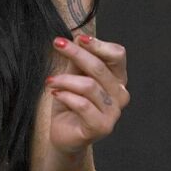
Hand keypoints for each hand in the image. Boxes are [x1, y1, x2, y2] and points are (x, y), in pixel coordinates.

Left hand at [44, 34, 129, 155]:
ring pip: (89, 86)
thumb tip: (77, 38)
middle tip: (56, 43)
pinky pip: (82, 105)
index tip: (78, 37)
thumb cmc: (69, 102)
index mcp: (116, 79)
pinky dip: (65, 96)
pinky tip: (55, 94)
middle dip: (76, 53)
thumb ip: (77, 60)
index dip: (98, 44)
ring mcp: (113, 113)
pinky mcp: (102, 127)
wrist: (64, 133)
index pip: (117, 56)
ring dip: (64, 80)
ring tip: (50, 81)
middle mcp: (120, 95)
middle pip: (100, 68)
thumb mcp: (72, 76)